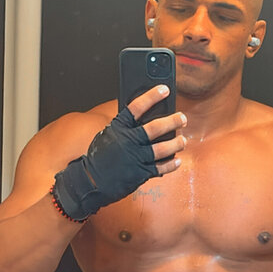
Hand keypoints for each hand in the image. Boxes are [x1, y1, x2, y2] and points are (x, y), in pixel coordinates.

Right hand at [52, 85, 186, 220]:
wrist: (90, 182)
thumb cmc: (98, 158)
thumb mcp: (107, 137)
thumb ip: (124, 129)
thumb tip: (144, 121)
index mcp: (118, 128)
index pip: (137, 107)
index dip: (152, 96)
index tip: (164, 89)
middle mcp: (128, 141)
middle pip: (155, 127)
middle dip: (172, 121)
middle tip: (181, 118)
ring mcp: (135, 157)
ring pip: (162, 148)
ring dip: (176, 143)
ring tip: (182, 140)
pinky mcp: (140, 173)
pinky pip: (161, 167)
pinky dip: (171, 164)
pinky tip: (177, 160)